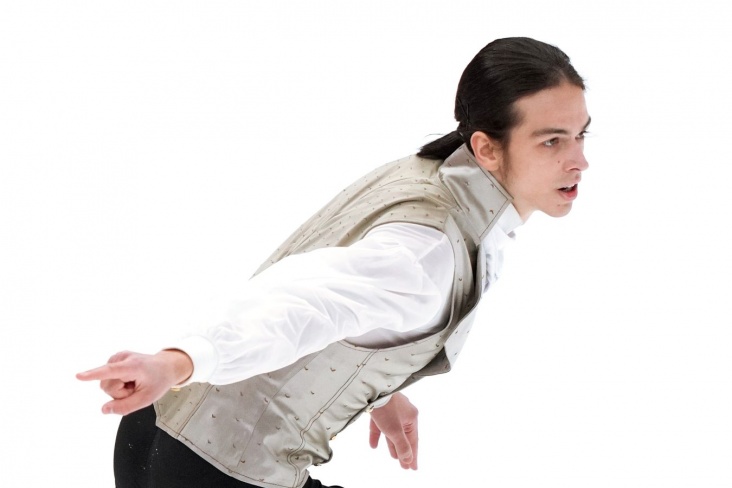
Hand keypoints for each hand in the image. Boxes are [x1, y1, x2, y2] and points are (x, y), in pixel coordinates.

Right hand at [76, 349, 192, 415]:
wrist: (166, 366)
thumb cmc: (158, 381)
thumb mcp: (147, 399)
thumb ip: (125, 407)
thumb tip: (103, 410)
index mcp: (133, 366)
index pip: (110, 371)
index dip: (93, 375)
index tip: (79, 376)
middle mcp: (122, 358)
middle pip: (107, 386)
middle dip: (120, 393)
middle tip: (135, 388)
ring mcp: (117, 357)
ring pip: (106, 384)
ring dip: (119, 389)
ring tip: (134, 383)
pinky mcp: (114, 360)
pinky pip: (108, 379)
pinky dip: (118, 383)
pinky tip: (130, 379)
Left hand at [368, 391, 418, 469]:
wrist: (372, 387)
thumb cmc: (386, 408)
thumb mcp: (395, 430)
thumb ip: (402, 446)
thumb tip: (408, 459)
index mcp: (411, 417)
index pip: (413, 441)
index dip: (412, 456)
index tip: (413, 468)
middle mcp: (404, 413)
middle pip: (404, 436)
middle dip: (403, 452)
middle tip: (403, 466)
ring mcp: (392, 409)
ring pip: (393, 431)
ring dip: (392, 444)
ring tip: (392, 457)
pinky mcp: (380, 407)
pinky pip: (380, 424)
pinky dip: (378, 434)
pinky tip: (373, 445)